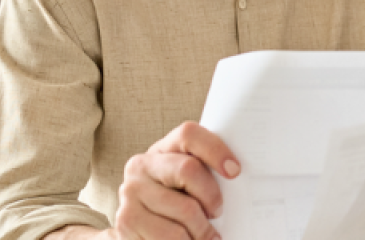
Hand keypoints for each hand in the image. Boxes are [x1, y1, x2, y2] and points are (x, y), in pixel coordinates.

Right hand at [59, 122, 240, 239]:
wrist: (140, 223)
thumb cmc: (176, 199)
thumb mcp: (187, 181)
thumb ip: (203, 173)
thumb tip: (238, 176)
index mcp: (163, 148)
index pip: (189, 135)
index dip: (215, 150)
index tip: (234, 171)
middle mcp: (142, 165)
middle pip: (188, 170)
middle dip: (211, 196)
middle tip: (217, 213)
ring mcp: (131, 191)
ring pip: (183, 209)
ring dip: (202, 229)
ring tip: (207, 235)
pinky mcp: (126, 219)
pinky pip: (169, 235)